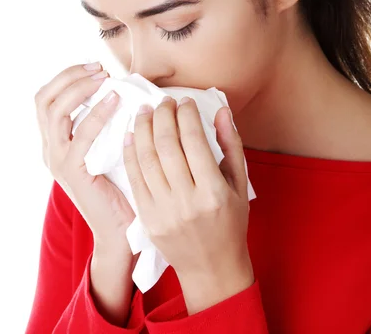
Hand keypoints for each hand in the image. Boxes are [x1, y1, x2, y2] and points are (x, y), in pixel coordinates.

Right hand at [34, 62, 136, 248]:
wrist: (120, 228)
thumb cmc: (119, 184)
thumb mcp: (106, 146)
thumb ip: (104, 122)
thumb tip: (120, 87)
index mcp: (54, 141)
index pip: (46, 98)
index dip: (66, 76)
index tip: (95, 66)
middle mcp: (50, 149)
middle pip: (43, 99)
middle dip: (70, 76)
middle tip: (99, 67)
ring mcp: (58, 161)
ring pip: (55, 112)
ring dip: (80, 88)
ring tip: (105, 78)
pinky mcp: (73, 173)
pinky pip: (81, 135)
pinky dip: (97, 113)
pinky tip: (115, 101)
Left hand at [122, 96, 250, 279]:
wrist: (211, 268)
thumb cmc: (230, 223)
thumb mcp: (239, 185)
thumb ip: (231, 145)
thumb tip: (221, 110)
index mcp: (213, 192)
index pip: (194, 141)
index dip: (187, 115)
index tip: (185, 101)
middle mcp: (187, 201)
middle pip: (167, 146)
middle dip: (163, 116)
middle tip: (163, 101)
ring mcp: (163, 211)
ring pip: (146, 158)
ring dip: (143, 129)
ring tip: (145, 110)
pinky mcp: (147, 218)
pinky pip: (134, 178)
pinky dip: (130, 152)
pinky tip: (131, 134)